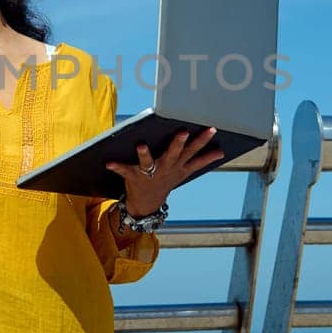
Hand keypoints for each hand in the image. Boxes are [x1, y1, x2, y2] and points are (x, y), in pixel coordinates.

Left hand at [106, 128, 223, 217]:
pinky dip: (116, 166)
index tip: (211, 129)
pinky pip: (124, 170)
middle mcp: (166, 169)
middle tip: (183, 132)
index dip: (204, 142)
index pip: (195, 153)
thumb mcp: (185, 171)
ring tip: (141, 145)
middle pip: (175, 154)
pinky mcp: (134, 176)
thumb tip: (222, 152)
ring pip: (149, 162)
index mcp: (179, 166)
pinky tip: (108, 162)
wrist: (147, 203)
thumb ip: (203, 160)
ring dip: (145, 154)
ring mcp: (150, 173)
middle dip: (179, 144)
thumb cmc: (165, 179)